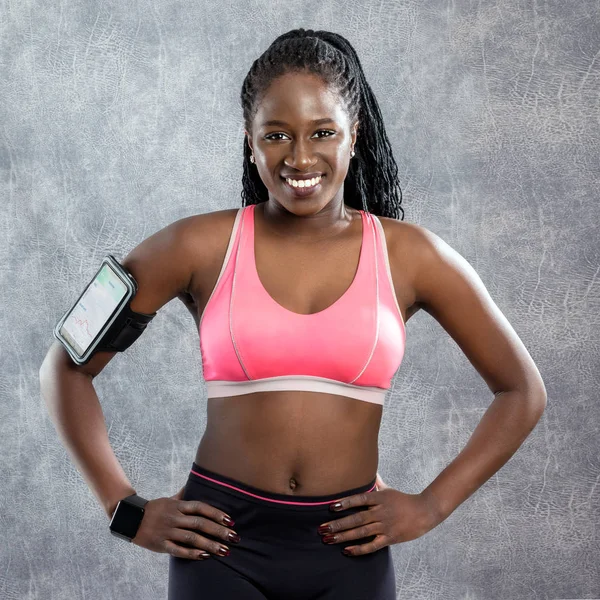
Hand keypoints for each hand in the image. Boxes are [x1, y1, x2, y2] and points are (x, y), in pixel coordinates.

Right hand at [131, 486, 240, 559]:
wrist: (129, 519)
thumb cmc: (154, 509)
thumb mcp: (169, 499)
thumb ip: (183, 493)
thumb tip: (194, 481)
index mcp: (178, 505)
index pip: (201, 508)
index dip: (216, 513)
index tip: (230, 520)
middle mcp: (175, 517)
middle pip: (200, 523)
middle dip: (219, 531)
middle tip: (234, 537)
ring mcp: (168, 531)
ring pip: (192, 538)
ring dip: (210, 544)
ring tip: (224, 550)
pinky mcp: (161, 544)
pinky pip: (178, 550)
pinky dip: (192, 554)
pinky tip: (205, 556)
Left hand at [317, 475, 440, 555]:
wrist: (424, 512)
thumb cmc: (403, 500)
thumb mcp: (388, 490)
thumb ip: (375, 482)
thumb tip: (367, 470)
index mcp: (379, 498)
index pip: (360, 499)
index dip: (346, 503)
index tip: (331, 507)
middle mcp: (380, 512)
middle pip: (356, 518)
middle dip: (338, 524)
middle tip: (322, 528)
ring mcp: (385, 526)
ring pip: (361, 532)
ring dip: (343, 536)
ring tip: (328, 539)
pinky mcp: (390, 538)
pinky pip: (372, 545)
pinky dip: (359, 549)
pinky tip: (346, 550)